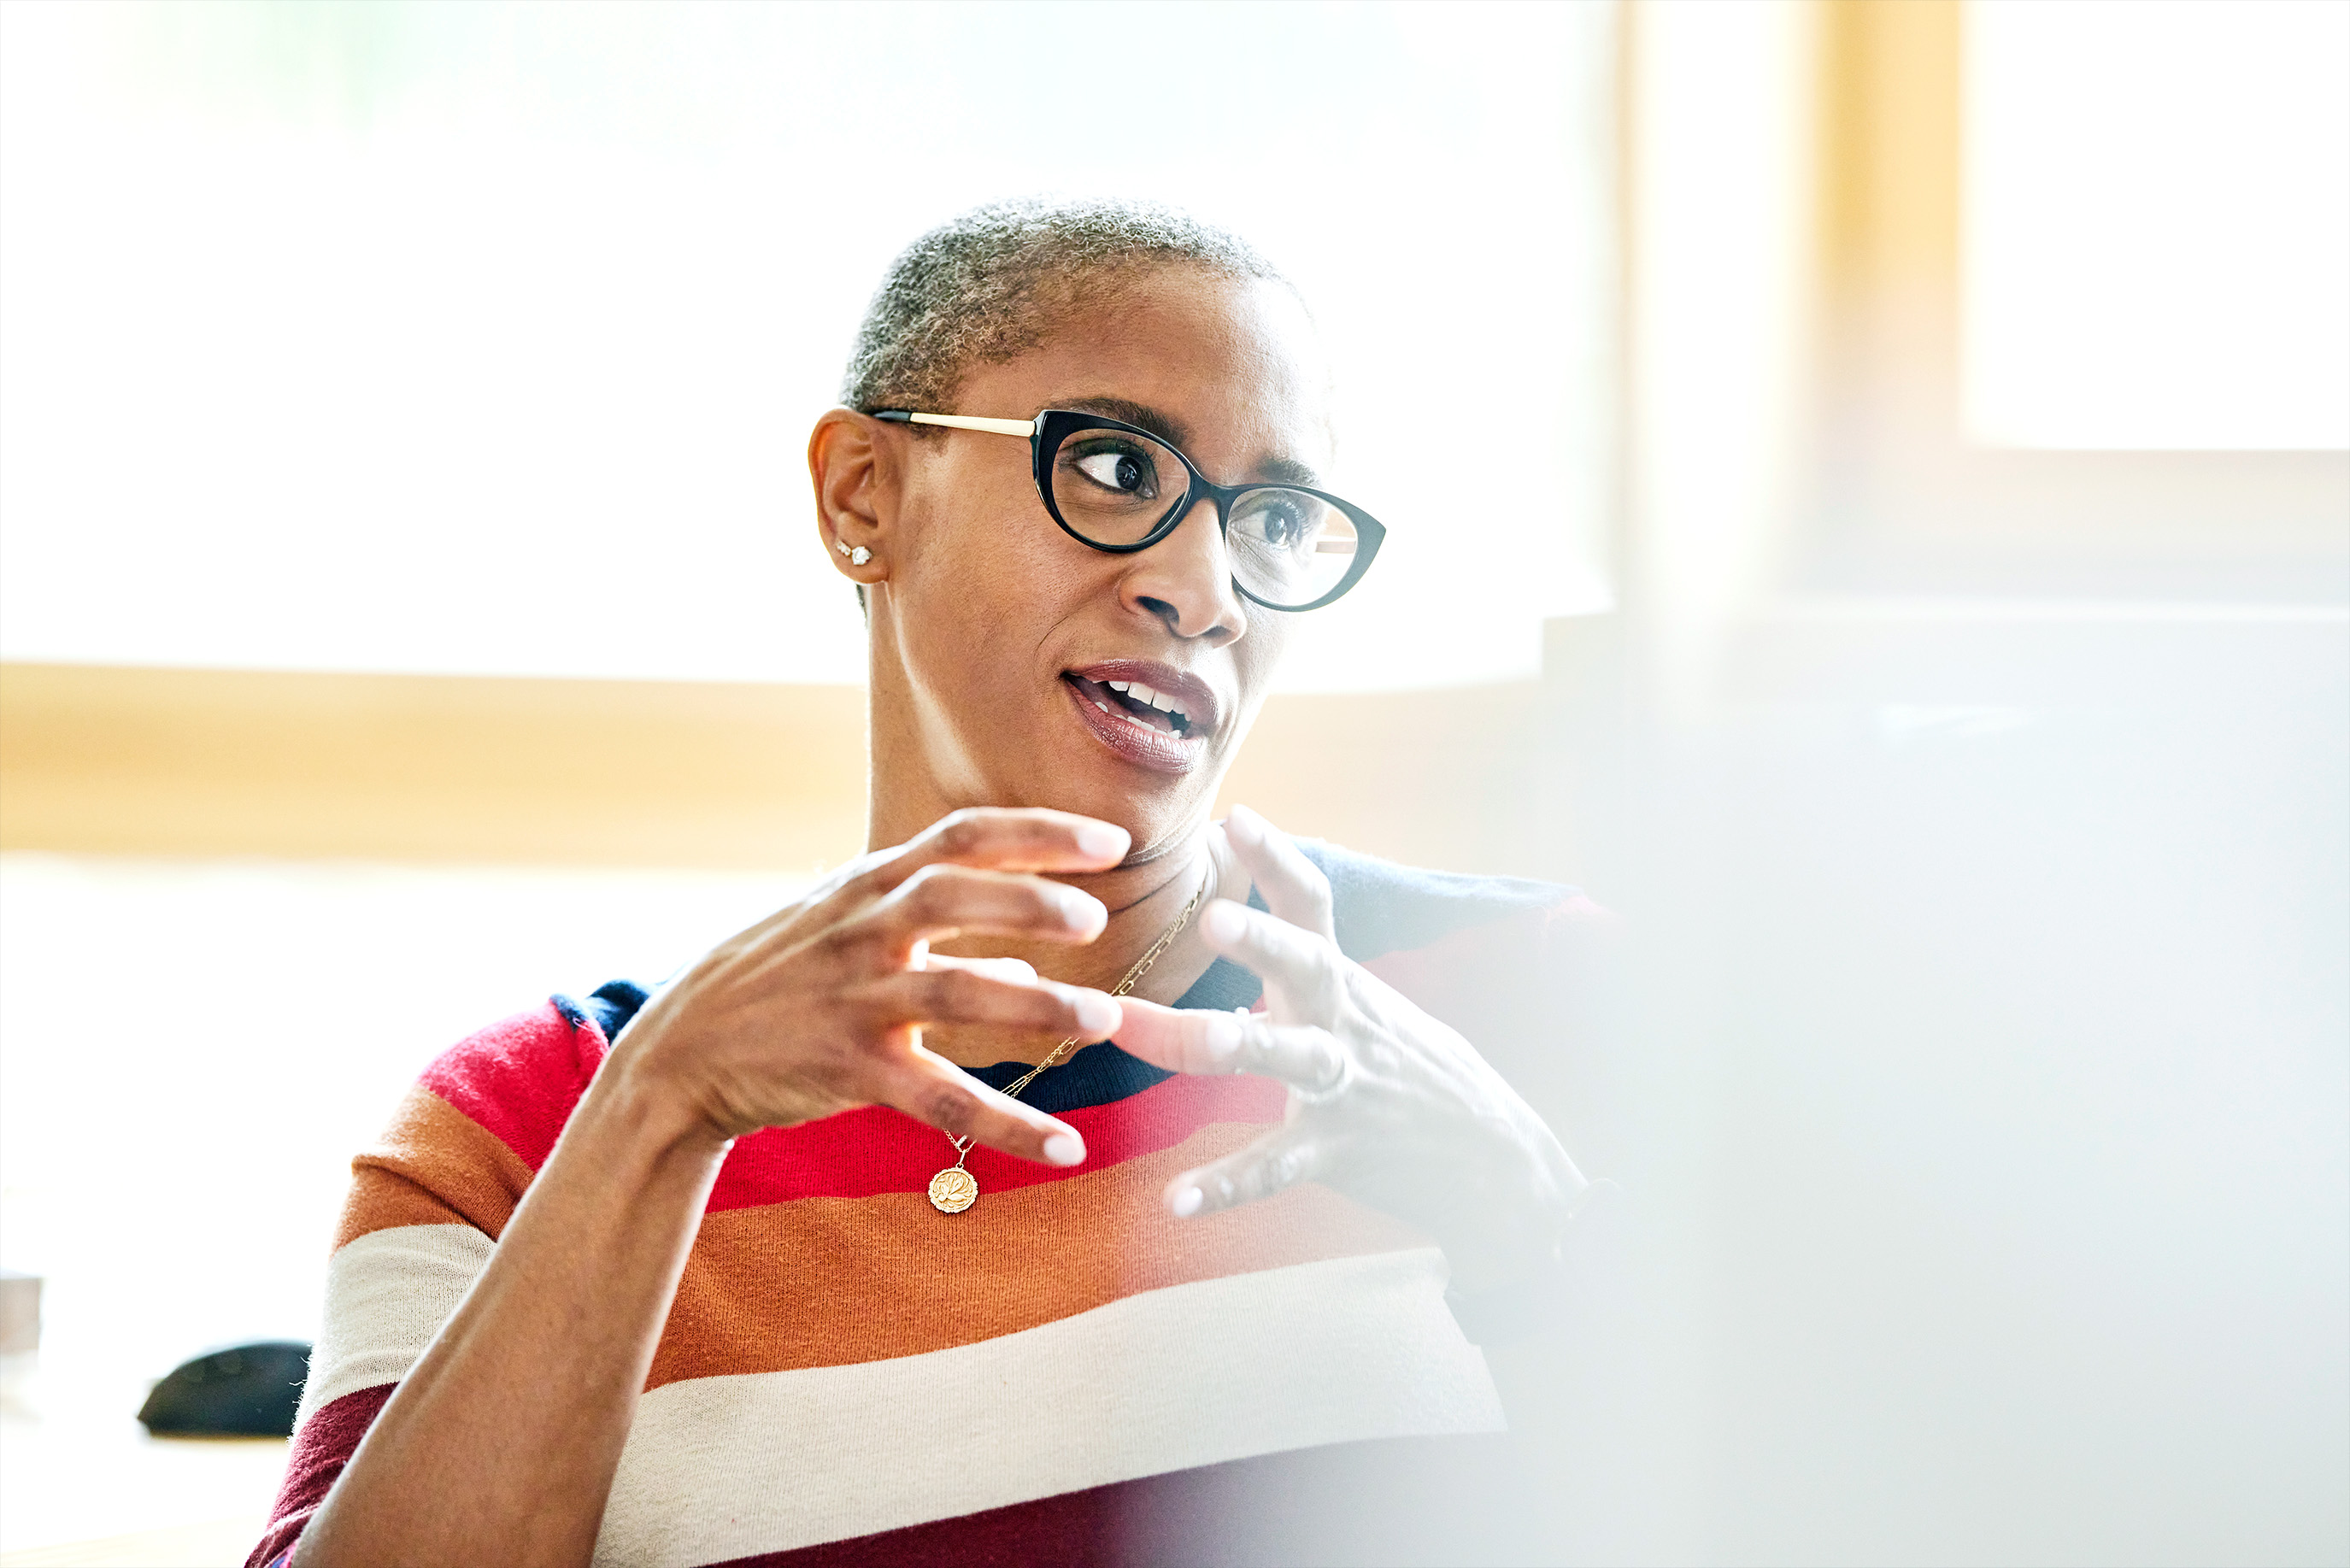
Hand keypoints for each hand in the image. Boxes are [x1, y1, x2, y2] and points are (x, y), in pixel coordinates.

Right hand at [606, 808, 1131, 1165]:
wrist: (679, 1054)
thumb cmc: (778, 982)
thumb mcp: (844, 934)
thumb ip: (936, 941)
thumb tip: (1024, 968)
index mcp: (868, 885)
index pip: (961, 837)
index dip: (1038, 832)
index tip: (1111, 843)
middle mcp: (862, 931)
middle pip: (950, 896)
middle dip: (1027, 900)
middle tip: (1096, 917)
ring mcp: (853, 1000)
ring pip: (954, 995)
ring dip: (1036, 1007)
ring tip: (1104, 1019)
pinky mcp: (848, 1070)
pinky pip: (940, 1099)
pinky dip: (1008, 1125)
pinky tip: (1064, 1146)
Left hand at [1113, 806, 1588, 1291]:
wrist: (1493, 1154)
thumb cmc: (1409, 1067)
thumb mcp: (1359, 1003)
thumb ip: (1297, 967)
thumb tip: (1229, 917)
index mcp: (1341, 979)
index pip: (1312, 904)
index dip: (1276, 859)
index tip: (1234, 817)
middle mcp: (1341, 1019)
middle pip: (1305, 966)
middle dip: (1261, 941)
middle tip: (1213, 918)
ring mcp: (1342, 1083)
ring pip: (1284, 1056)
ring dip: (1226, 1040)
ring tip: (1166, 1034)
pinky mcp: (1337, 1148)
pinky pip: (1276, 1165)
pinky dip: (1226, 1185)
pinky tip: (1177, 1201)